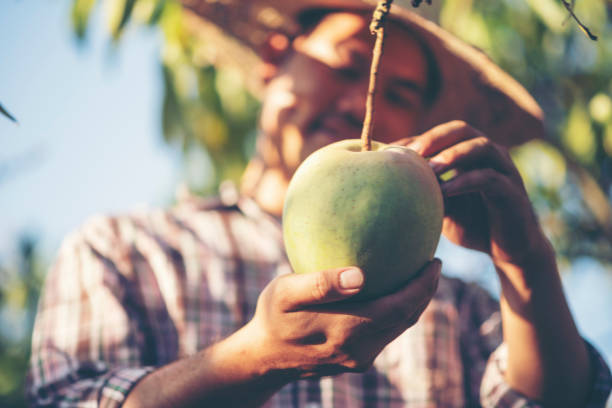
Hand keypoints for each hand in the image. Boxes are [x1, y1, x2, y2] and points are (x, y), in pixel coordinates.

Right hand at [246, 260, 440, 378]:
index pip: (399, 306)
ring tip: (420, 276)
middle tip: (433, 264)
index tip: (434, 260)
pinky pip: (385, 332)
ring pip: (398, 327)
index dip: (422, 285)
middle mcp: (359, 348)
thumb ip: (320, 284)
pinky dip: (397, 312)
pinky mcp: (355, 361)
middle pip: (405, 318)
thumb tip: (360, 274)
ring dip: (414, 303)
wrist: (263, 358)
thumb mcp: (284, 293)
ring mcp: (359, 358)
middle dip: (425, 291)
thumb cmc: (272, 317)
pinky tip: (392, 293)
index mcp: (347, 330)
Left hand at [398, 121, 551, 267]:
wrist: (509, 251)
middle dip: (436, 137)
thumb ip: (426, 192)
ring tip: (430, 168)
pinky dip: (465, 181)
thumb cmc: (473, 224)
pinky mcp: (513, 191)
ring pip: (481, 146)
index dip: (416, 139)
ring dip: (453, 154)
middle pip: (462, 129)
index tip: (390, 150)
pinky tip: (445, 192)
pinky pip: (489, 178)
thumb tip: (392, 184)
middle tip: (413, 151)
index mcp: (469, 154)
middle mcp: (488, 155)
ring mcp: (504, 170)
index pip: (441, 136)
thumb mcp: (443, 208)